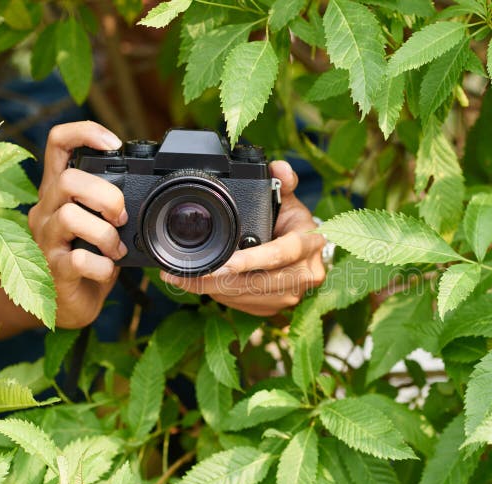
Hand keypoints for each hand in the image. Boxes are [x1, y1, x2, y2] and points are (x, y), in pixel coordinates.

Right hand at [28, 121, 127, 328]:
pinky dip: (103, 267)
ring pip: (70, 216)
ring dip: (105, 234)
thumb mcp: (100, 222)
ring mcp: (45, 240)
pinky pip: (77, 259)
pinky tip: (108, 270)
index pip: (58, 143)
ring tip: (114, 249)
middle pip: (68, 180)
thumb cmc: (89, 259)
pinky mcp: (52, 269)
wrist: (69, 304)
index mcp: (59, 191)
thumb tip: (150, 189)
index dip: (83, 132)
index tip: (114, 143)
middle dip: (106, 196)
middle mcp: (46, 210)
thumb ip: (112, 203)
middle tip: (122, 218)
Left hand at [161, 161, 326, 315]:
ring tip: (182, 280)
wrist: (306, 252)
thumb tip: (278, 167)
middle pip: (258, 282)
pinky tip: (200, 287)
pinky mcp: (278, 308)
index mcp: (309, 244)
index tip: (224, 263)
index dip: (252, 260)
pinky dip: (221, 297)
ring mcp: (293, 294)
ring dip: (214, 291)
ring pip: (248, 297)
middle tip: (185, 274)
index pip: (280, 254)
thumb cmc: (292, 223)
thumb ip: (282, 181)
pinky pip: (245, 305)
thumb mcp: (289, 200)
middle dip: (219, 280)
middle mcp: (306, 273)